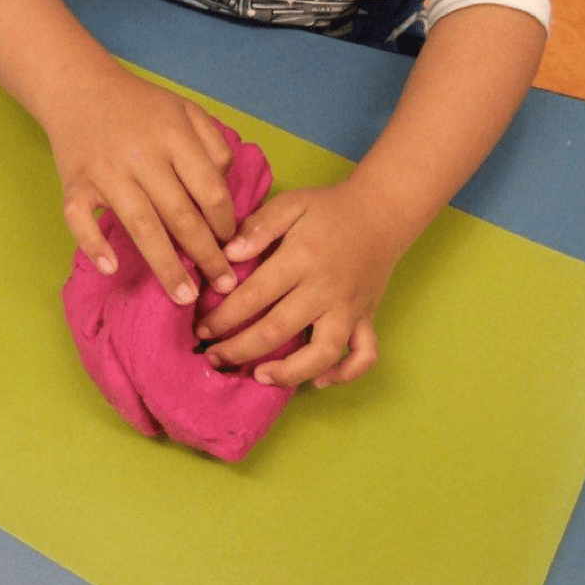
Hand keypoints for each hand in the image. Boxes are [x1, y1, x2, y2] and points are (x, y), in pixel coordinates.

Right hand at [45, 65, 238, 304]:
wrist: (77, 86)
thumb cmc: (139, 105)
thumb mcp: (186, 110)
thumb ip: (213, 144)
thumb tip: (226, 191)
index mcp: (173, 135)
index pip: (209, 189)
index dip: (225, 223)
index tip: (233, 246)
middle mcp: (141, 155)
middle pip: (181, 215)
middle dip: (206, 255)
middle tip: (223, 286)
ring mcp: (105, 171)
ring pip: (140, 226)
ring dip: (165, 265)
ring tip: (184, 297)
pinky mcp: (74, 182)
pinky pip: (80, 219)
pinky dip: (93, 244)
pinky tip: (110, 267)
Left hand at [196, 181, 402, 387]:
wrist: (382, 212)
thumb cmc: (328, 209)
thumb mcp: (291, 203)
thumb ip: (259, 225)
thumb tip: (228, 255)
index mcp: (302, 259)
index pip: (254, 296)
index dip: (223, 317)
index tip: (202, 330)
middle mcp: (326, 289)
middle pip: (278, 330)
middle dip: (239, 349)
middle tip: (213, 358)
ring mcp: (349, 308)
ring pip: (323, 353)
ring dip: (290, 372)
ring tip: (260, 376)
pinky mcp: (367, 318)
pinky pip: (364, 355)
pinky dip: (345, 374)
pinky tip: (319, 381)